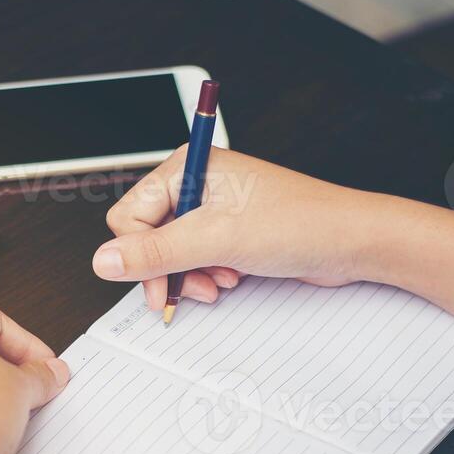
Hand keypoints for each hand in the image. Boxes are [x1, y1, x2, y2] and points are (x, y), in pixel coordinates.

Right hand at [92, 147, 386, 308]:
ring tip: (221, 280)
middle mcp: (196, 183)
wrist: (351, 241)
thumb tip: (102, 261)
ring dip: (190, 275)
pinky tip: (230, 278)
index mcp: (187, 167)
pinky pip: (194, 259)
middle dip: (169, 268)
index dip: (139, 255)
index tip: (158, 284)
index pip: (128, 216)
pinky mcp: (227, 231)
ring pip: (169, 253)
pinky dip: (206, 275)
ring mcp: (212, 208)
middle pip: (146, 236)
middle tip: (194, 286)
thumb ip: (155, 253)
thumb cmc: (299, 224)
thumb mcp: (216, 240)